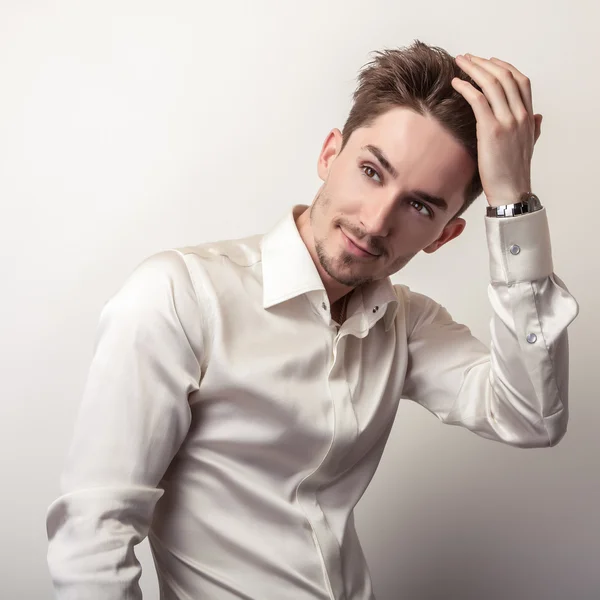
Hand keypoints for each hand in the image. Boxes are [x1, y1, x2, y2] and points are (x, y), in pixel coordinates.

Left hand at [451, 54, 542, 206]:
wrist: (511, 191)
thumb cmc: (514, 172)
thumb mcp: (528, 146)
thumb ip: (533, 128)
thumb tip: (537, 116)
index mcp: (528, 116)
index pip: (520, 80)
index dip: (503, 66)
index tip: (487, 61)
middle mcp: (520, 114)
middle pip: (504, 76)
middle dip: (483, 63)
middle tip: (466, 58)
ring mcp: (507, 121)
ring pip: (491, 84)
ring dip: (473, 69)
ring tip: (459, 63)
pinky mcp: (491, 130)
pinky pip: (478, 100)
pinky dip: (466, 87)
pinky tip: (455, 83)